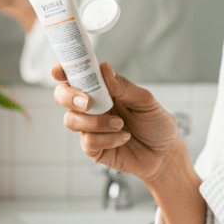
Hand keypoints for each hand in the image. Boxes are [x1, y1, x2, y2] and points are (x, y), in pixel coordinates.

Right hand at [55, 62, 186, 183]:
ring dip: (96, 122)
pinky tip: (123, 138)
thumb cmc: (157, 124)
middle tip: (88, 103)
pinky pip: (88, 142)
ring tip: (120, 124)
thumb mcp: (145, 101)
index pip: (77, 76)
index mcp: (103, 90)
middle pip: (63, 96)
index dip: (63, 71)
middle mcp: (93, 107)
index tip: (58, 71)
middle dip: (70, 97)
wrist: (165, 154)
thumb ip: (123, 86)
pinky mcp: (94, 149)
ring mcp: (91, 128)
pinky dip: (107, 139)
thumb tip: (104, 68)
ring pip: (71, 120)